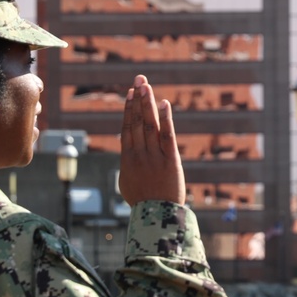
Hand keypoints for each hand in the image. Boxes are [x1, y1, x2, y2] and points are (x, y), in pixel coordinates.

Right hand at [119, 75, 185, 205]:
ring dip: (148, 104)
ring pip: (150, 125)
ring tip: (146, 85)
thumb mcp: (127, 183)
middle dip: (138, 99)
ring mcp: (154, 156)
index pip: (127, 128)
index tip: (129, 93)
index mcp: (127, 159)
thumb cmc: (142, 202)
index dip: (128, 109)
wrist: (157, 217)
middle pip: (137, 121)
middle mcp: (139, 154)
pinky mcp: (170, 160)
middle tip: (139, 79)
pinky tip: (163, 104)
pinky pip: (167, 136)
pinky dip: (165, 119)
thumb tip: (127, 155)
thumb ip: (128, 166)